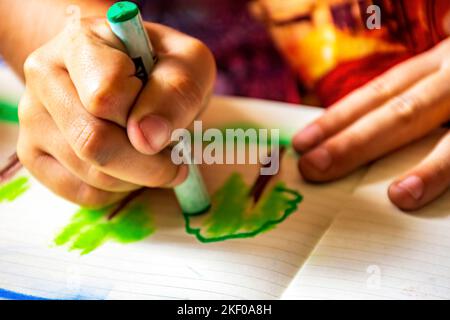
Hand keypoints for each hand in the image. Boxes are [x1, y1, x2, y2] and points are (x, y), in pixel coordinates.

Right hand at [17, 18, 215, 207]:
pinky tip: (130, 168)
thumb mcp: (189, 64)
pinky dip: (119, 190)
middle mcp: (45, 78)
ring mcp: (33, 119)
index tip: (170, 120)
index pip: (106, 96)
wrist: (130, 73)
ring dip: (138, 178)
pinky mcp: (34, 155)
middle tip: (175, 158)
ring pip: (91, 174)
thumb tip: (146, 138)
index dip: (148, 118)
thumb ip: (176, 91)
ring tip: (153, 157)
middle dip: (149, 163)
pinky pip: (83, 193)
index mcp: (81, 43)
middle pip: (93, 142)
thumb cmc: (160, 67)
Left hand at [294, 38, 449, 210]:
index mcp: (438, 67)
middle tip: (314, 168)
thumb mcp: (441, 76)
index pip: (379, 93)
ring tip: (398, 197)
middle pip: (402, 112)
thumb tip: (355, 131)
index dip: (338, 117)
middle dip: (356, 142)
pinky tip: (436, 195)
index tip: (303, 141)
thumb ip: (411, 98)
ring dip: (429, 167)